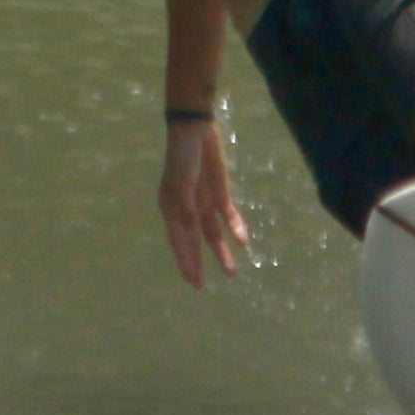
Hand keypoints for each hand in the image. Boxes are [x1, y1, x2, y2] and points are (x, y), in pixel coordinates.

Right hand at [161, 116, 253, 287]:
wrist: (196, 128)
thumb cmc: (182, 157)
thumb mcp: (181, 184)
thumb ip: (185, 210)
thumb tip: (189, 235)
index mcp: (171, 208)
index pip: (179, 241)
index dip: (186, 262)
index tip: (193, 283)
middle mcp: (186, 208)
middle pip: (194, 241)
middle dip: (200, 262)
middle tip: (203, 286)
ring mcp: (203, 200)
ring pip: (212, 232)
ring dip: (221, 250)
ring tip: (230, 272)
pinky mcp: (219, 191)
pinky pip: (227, 214)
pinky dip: (235, 227)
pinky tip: (243, 241)